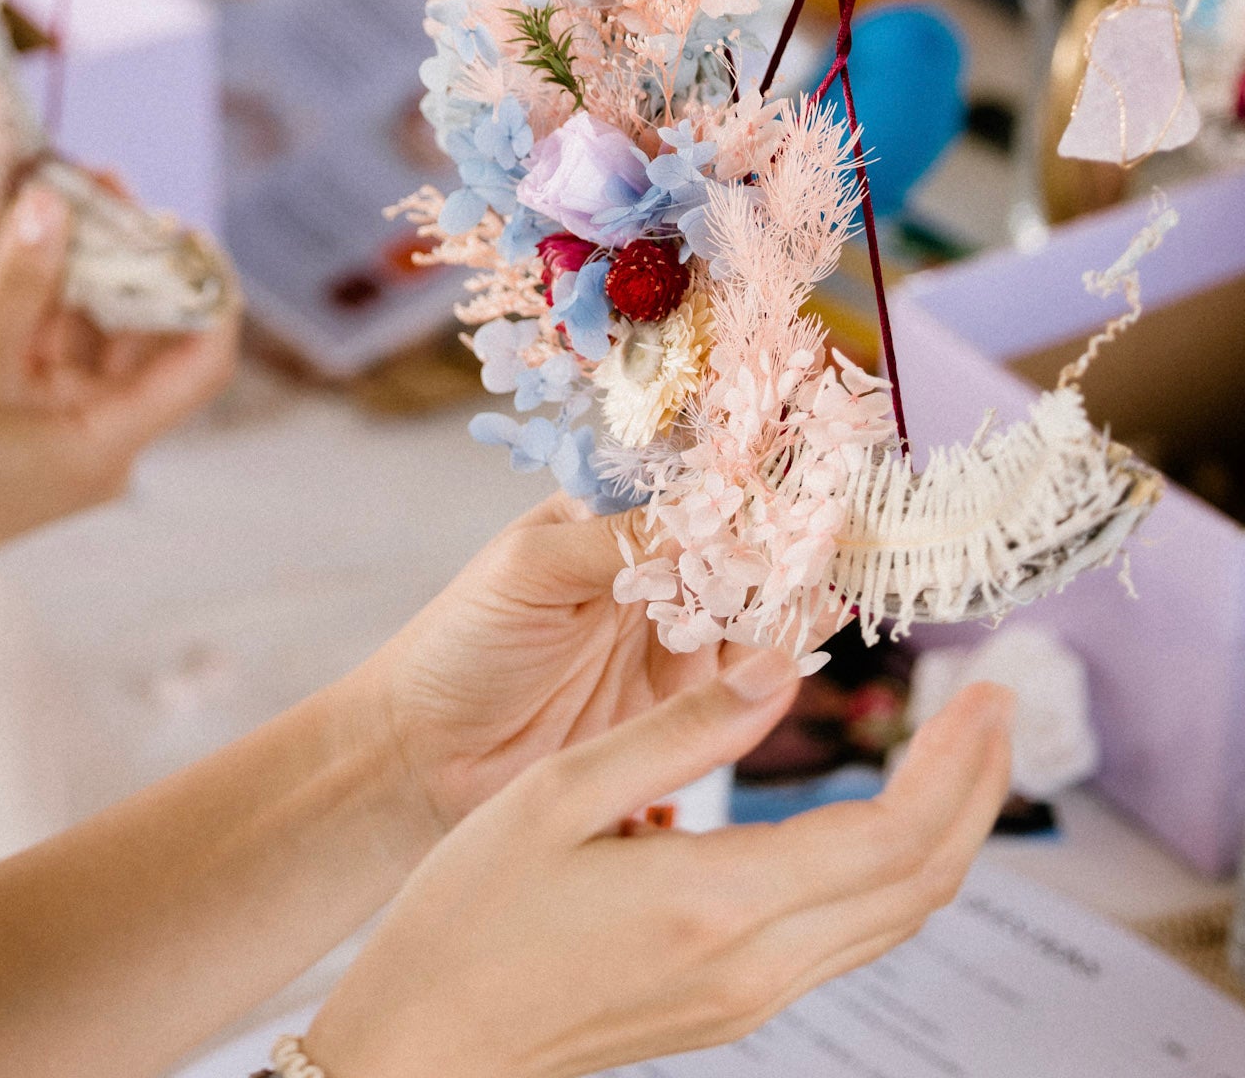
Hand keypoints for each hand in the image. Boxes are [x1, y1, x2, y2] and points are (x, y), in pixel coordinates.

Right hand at [0, 181, 239, 603]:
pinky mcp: (36, 415)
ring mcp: (71, 424)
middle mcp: (106, 433)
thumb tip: (53, 202)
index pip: (203, 359)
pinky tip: (30, 234)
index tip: (179, 228)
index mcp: (109, 440)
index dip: (207, 289)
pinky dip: (49, 294)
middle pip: (150, 332)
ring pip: (102, 330)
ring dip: (87, 265)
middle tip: (106, 185)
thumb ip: (18, 285)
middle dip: (133, 255)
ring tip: (66, 189)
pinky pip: (60, 344)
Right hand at [305, 670, 1014, 1077]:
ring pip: (894, 920)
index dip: (957, 762)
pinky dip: (891, 873)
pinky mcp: (728, 1010)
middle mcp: (752, 966)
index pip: (890, 835)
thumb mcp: (558, 793)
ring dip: (945, 832)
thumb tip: (780, 665)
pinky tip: (877, 817)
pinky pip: (848, 939)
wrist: (418, 1055)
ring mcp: (746, 1000)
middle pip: (920, 885)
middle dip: (978, 791)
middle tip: (999, 707)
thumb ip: (683, 730)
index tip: (988, 691)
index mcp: (715, 903)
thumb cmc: (465, 918)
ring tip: (960, 750)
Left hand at [357, 494, 775, 854]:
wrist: (421, 761)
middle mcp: (654, 571)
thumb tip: (715, 516)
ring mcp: (672, 639)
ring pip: (756, 611)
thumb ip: (623, 542)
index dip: (747, 483)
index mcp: (614, 517)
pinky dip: (774, 668)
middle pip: (741, 547)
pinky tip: (787, 657)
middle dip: (782, 545)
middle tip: (822, 548)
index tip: (796, 483)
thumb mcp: (533, 569)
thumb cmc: (459, 644)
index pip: (697, 486)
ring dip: (788, 606)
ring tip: (813, 602)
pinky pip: (743, 682)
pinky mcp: (680, 708)